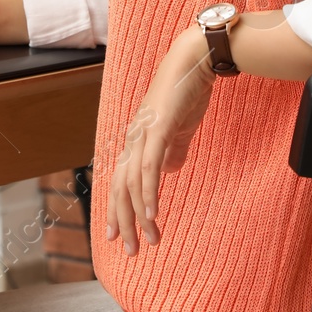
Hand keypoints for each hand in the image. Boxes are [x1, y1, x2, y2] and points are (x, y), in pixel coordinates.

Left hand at [105, 27, 216, 255]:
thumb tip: (169, 171)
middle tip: (130, 251)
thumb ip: (172, 150)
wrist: (195, 61)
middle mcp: (133, 138)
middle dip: (123, 222)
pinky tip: (151, 214)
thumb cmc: (186, 91)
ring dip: (138, 216)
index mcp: (136, 139)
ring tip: (148, 240)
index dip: (116, 210)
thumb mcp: (179, 128)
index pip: (119, 181)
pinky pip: (149, 168)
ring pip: (131, 183)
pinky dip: (148, 193)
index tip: (117, 236)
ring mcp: (142, 133)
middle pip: (119, 188)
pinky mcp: (156, 128)